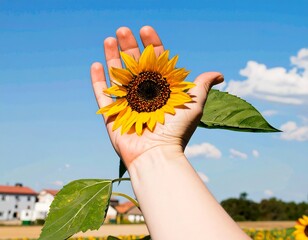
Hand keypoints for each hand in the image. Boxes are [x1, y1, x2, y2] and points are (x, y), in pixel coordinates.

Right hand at [90, 26, 222, 167]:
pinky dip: (97, 80)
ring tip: (109, 39)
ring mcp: (127, 103)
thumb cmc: (177, 130)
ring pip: (117, 75)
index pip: (155, 62)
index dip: (151, 45)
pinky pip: (102, 94)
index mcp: (161, 89)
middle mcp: (144, 94)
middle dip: (128, 46)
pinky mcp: (112, 114)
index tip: (146, 30)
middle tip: (123, 30)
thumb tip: (220, 74)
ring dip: (112, 57)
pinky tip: (96, 64)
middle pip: (134, 65)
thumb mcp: (194, 104)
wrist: (157, 154)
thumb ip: (202, 86)